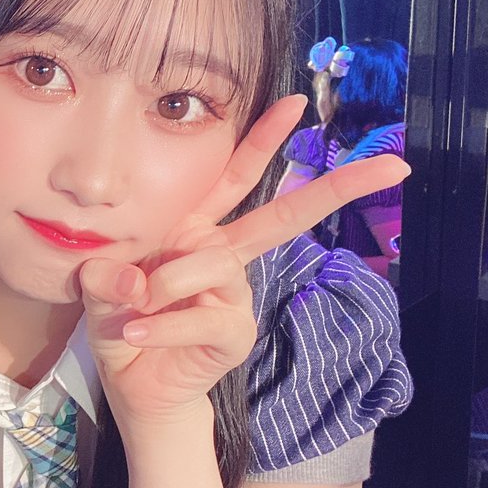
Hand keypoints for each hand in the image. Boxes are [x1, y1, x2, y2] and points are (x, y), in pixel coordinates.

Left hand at [77, 94, 408, 431]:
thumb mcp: (97, 287)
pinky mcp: (235, 333)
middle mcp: (223, 255)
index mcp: (194, 229)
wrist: (131, 384)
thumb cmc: (120, 322)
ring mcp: (235, 295)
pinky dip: (165, 325)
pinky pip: (206, 318)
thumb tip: (136, 280)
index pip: (231, 178)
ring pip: (217, 266)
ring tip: (136, 304)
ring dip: (170, 283)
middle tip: (391, 166)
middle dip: (335, 188)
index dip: (262, 141)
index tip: (294, 103)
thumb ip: (106, 273)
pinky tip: (135, 333)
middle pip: (284, 216)